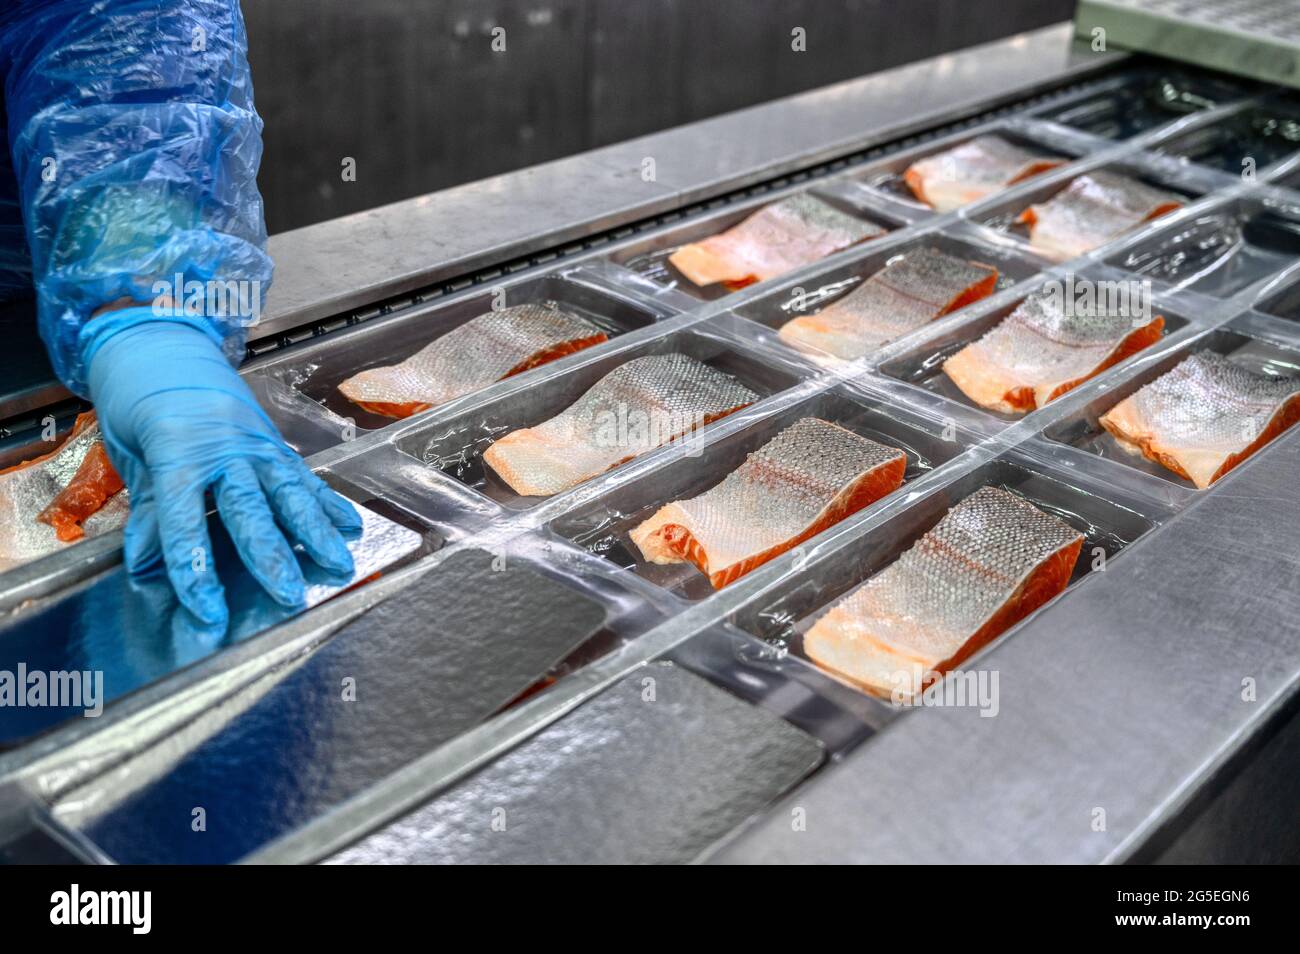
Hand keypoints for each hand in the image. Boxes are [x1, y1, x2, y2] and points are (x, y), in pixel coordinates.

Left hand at [85, 312, 361, 626]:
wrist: (161, 348)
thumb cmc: (139, 402)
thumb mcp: (131, 457)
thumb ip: (150, 511)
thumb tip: (149, 564)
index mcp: (176, 452)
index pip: (185, 523)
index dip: (195, 569)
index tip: (208, 609)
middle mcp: (223, 449)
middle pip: (249, 510)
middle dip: (270, 555)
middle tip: (287, 592)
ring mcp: (255, 445)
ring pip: (288, 493)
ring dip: (315, 532)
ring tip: (338, 563)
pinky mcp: (274, 443)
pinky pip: (303, 477)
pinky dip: (327, 503)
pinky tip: (351, 525)